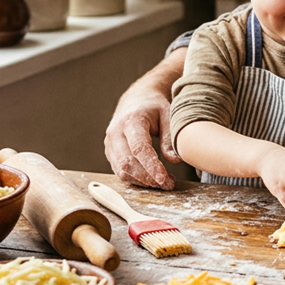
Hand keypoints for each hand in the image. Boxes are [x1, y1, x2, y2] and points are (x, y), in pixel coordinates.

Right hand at [103, 52, 185, 188]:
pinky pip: (120, 172)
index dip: (151, 166)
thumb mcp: (168, 115)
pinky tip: (152, 180)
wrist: (136, 100)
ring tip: (164, 182)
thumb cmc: (154, 107)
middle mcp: (116, 133)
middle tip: (169, 184)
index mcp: (131, 120)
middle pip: (127, 163)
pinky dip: (136, 180)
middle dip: (148, 178)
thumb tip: (174, 160)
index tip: (165, 179)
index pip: (139, 148)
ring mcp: (110, 144)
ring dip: (143, 182)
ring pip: (121, 171)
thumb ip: (170, 137)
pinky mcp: (110, 153)